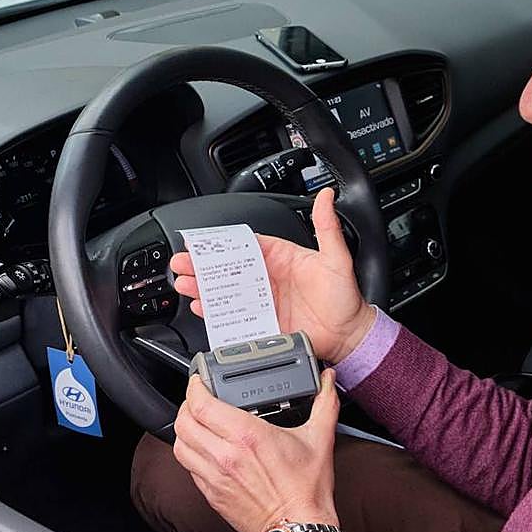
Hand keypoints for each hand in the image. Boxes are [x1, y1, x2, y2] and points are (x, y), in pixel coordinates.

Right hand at [171, 187, 374, 362]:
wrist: (348, 336)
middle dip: (203, 265)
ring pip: (226, 291)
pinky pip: (233, 316)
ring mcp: (262, 301)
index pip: (245, 245)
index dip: (222, 243)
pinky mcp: (261, 323)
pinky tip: (201, 307)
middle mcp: (267, 278)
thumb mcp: (337, 258)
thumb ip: (327, 226)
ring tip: (184, 283)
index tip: (202, 242)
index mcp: (281, 257)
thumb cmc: (345, 297)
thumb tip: (326, 196)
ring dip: (203, 286)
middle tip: (182, 262)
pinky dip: (215, 312)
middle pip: (228, 268)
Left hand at [173, 369, 340, 531]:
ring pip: (181, 446)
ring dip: (185, 431)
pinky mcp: (212, 495)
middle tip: (196, 400)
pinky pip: (189, 469)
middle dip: (186, 406)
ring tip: (196, 423)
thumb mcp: (320, 439)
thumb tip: (328, 381)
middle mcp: (225, 455)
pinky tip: (205, 450)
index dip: (194, 388)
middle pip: (184, 423)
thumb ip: (324, 403)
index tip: (199, 382)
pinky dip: (192, 454)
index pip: (202, 404)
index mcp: (247, 436)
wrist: (299, 529)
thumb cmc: (307, 490)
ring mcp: (215, 477)